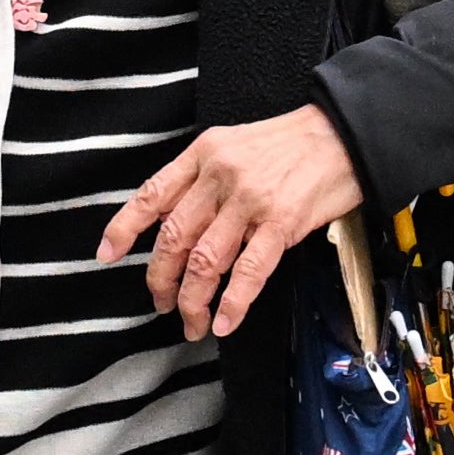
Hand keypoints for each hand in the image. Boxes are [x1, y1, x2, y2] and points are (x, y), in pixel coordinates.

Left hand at [101, 104, 362, 340]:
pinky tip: (225, 322)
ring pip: (204, 261)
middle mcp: (220, 175)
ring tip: (192, 322)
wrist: (345, 132)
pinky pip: (248, 271)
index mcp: (204, 154)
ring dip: (192, 301)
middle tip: (162, 304)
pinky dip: (233, 303)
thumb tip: (176, 223)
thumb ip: (204, 178)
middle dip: (161, 280)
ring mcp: (250, 200)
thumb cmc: (292, 143)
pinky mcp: (281, 222)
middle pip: (174, 238)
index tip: (108, 256)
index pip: (152, 195)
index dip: (124, 229)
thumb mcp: (235, 144)